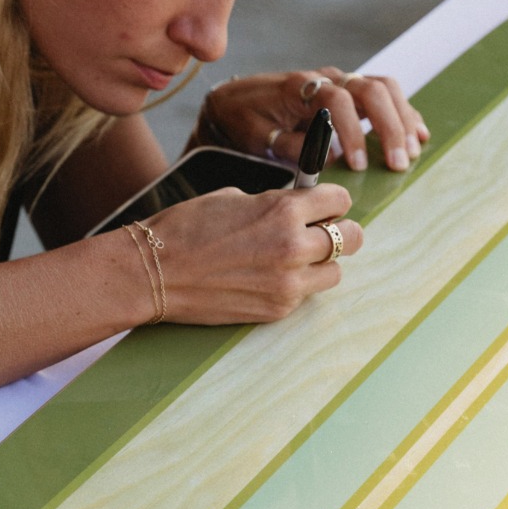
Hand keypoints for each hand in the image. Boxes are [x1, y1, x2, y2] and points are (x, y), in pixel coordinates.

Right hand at [137, 183, 362, 325]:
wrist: (155, 272)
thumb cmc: (187, 228)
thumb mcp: (235, 198)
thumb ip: (274, 204)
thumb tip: (297, 210)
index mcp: (284, 210)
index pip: (340, 200)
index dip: (331, 201)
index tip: (322, 205)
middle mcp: (294, 247)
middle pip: (352, 239)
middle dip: (339, 232)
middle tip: (320, 232)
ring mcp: (288, 284)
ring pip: (334, 272)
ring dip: (320, 264)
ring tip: (293, 260)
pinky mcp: (277, 310)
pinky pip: (305, 295)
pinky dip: (295, 286)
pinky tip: (267, 278)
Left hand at [195, 68, 429, 172]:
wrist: (233, 100)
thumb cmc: (243, 119)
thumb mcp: (256, 136)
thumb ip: (289, 146)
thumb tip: (324, 159)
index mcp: (301, 86)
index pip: (337, 101)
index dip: (351, 133)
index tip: (356, 165)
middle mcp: (326, 77)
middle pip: (371, 90)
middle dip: (389, 127)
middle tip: (397, 163)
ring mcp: (341, 81)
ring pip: (384, 88)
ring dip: (402, 119)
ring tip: (410, 152)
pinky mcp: (350, 91)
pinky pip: (385, 94)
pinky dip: (403, 113)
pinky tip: (417, 136)